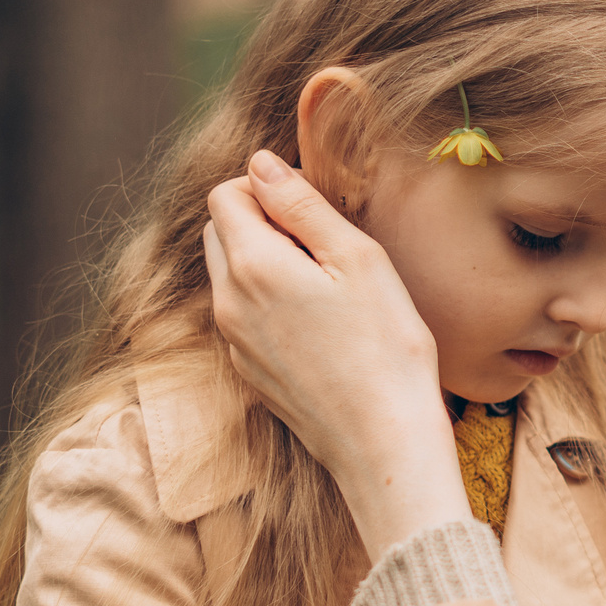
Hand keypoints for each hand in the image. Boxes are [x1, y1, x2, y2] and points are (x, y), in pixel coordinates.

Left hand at [202, 151, 470, 554]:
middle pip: (220, 232)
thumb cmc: (385, 346)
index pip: (225, 194)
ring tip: (327, 286)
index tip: (314, 208)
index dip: (268, 188)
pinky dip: (269, 304)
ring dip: (265, 263)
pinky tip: (321, 325)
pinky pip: (244, 317)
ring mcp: (234, 342)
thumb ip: (302, 205)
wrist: (382, 441)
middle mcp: (228, 302)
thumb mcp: (357, 258)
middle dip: (260, 221)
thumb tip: (260, 163)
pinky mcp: (248, 372)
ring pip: (230, 276)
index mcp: (252, 265)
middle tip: (323, 244)